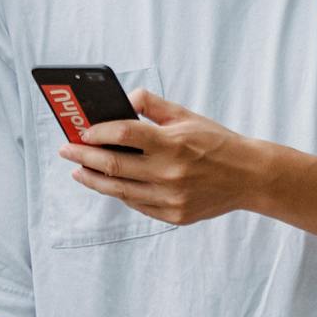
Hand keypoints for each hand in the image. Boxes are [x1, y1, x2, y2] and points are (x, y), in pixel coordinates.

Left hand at [65, 90, 271, 225]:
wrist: (250, 177)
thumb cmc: (216, 142)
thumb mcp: (187, 116)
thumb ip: (154, 105)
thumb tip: (124, 99)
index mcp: (173, 143)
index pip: (124, 134)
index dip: (98, 132)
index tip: (81, 132)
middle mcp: (170, 173)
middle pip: (114, 165)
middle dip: (83, 157)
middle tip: (66, 151)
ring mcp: (171, 199)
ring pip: (119, 190)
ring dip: (94, 179)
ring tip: (79, 171)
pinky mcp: (174, 216)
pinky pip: (137, 204)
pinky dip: (119, 193)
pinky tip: (108, 184)